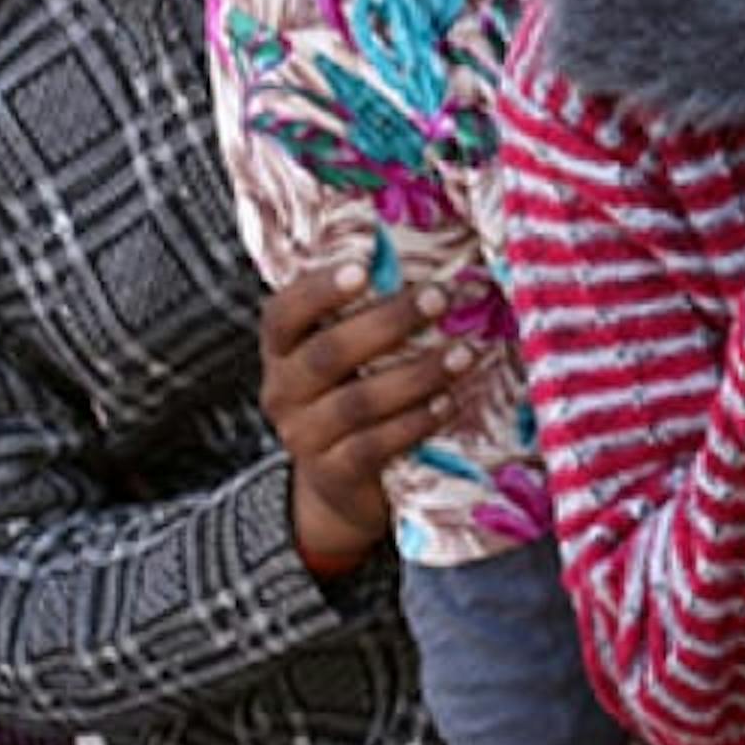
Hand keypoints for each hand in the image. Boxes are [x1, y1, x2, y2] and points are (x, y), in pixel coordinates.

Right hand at [260, 271, 475, 580]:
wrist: (339, 482)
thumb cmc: (354, 391)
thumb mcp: (347, 354)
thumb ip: (366, 315)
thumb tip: (438, 262)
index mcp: (281, 350)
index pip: (283, 314)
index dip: (319, 290)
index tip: (364, 267)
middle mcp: (281, 392)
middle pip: (328, 353)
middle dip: (388, 323)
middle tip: (439, 298)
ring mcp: (303, 437)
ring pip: (357, 402)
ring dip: (416, 375)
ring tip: (463, 354)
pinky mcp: (332, 475)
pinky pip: (373, 446)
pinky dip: (414, 423)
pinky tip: (448, 403)